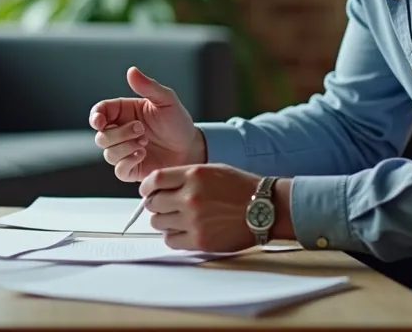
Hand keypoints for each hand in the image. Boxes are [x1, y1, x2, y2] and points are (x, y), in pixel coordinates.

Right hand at [88, 67, 203, 181]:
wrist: (191, 147)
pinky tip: (142, 154)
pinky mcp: (132, 169)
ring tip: (145, 142)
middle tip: (140, 129)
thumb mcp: (166, 100)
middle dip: (118, 134)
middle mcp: (120, 132)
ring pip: (108, 153)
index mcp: (123, 113)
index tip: (99, 122)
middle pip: (101, 136)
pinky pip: (119, 170)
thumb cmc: (178, 122)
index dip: (95, 117)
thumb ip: (148, 86)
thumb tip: (132, 71)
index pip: (99, 113)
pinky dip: (128, 162)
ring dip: (125, 147)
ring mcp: (125, 151)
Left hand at [139, 163, 259, 252]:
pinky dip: (172, 236)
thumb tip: (158, 186)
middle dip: (155, 205)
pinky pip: (170, 240)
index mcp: (193, 175)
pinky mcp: (200, 240)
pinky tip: (182, 231)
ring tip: (176, 219)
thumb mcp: (212, 170)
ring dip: (163, 221)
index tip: (147, 191)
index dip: (146, 187)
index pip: (154, 180)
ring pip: (158, 223)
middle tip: (164, 207)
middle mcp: (190, 197)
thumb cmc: (241, 188)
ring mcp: (194, 220)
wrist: (265, 208)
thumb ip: (184, 176)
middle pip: (153, 203)